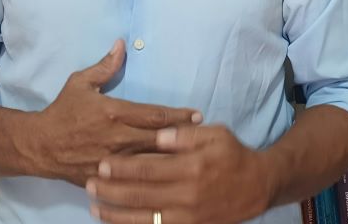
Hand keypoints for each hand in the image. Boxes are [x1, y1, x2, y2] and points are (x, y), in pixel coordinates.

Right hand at [26, 40, 203, 186]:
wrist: (40, 145)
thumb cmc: (63, 111)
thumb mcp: (80, 83)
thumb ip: (105, 66)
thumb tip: (122, 44)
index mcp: (114, 112)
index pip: (155, 115)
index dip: (179, 115)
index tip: (197, 114)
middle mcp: (118, 138)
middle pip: (160, 139)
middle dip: (185, 137)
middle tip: (204, 136)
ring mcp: (113, 161)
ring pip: (151, 162)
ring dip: (174, 158)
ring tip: (195, 156)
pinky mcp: (107, 178)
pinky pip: (134, 180)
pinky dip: (153, 178)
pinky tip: (169, 179)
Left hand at [87, 125, 275, 223]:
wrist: (258, 186)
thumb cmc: (233, 155)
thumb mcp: (215, 134)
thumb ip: (185, 135)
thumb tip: (158, 134)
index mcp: (191, 167)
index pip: (147, 168)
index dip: (122, 167)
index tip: (101, 163)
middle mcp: (187, 195)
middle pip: (140, 194)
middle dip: (111, 190)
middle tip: (89, 184)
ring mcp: (187, 216)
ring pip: (144, 217)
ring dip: (116, 214)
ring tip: (95, 207)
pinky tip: (118, 223)